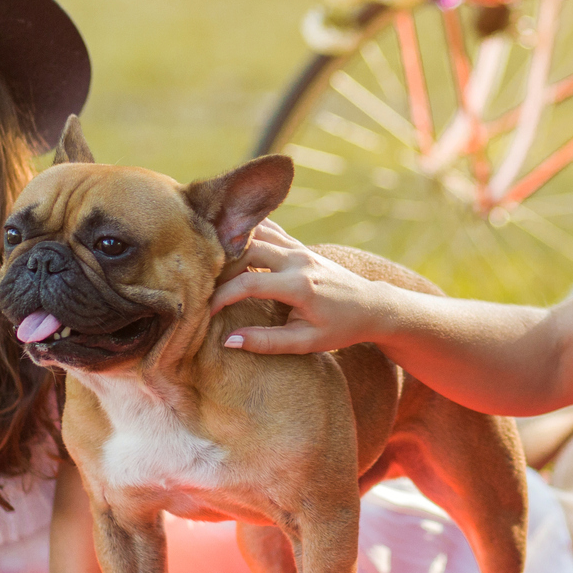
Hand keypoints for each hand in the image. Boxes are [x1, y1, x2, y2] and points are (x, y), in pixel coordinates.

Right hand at [207, 220, 394, 354]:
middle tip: (201, 282)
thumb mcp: (306, 343)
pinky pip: (268, 230)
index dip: (222, 296)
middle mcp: (298, 260)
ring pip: (256, 233)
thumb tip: (228, 341)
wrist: (371, 306)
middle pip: (248, 249)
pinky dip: (246, 233)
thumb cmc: (339, 329)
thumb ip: (267, 342)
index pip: (249, 283)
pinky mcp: (299, 245)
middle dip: (221, 265)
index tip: (205, 311)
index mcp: (300, 286)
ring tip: (207, 260)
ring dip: (231, 244)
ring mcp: (300, 248)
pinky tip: (226, 241)